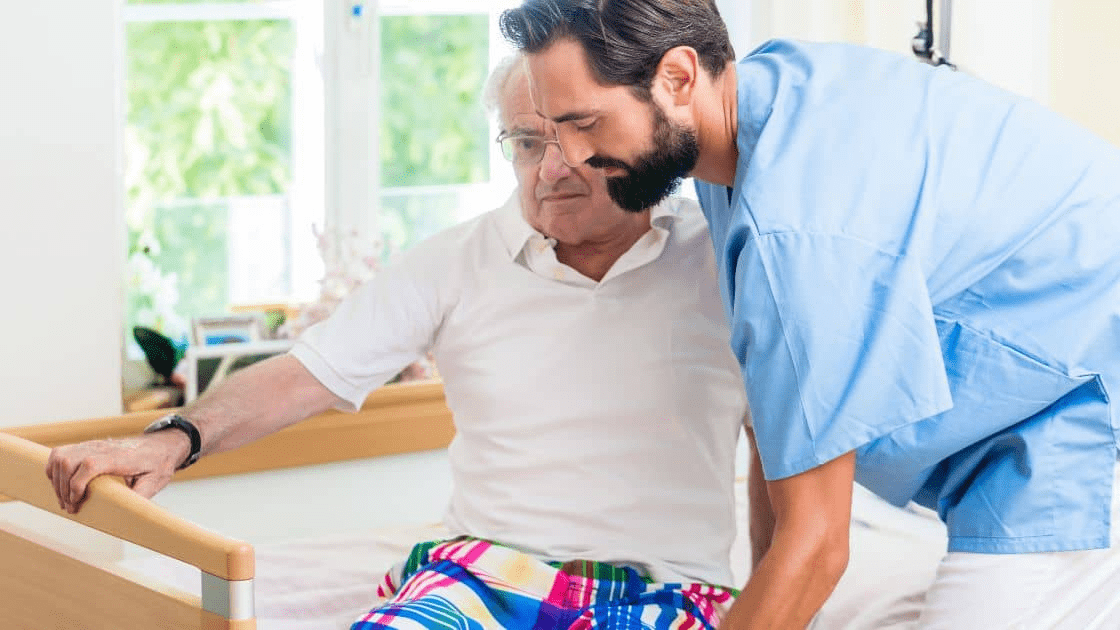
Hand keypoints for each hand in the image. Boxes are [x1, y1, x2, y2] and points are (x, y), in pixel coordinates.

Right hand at [45, 431, 188, 513]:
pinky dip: (54, 469)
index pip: (90, 465)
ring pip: (60, 457)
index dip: (77, 485)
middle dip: (63, 488)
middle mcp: (102, 448)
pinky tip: (62, 485)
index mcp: (120, 457)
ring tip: (65, 499)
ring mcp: (93, 445)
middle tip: (70, 508)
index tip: (77, 503)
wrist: (162, 445)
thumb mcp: (155, 483)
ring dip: (56, 480)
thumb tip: (126, 516)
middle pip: (68, 461)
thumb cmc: (158, 464)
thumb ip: (139, 497)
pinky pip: (60, 454)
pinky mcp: (87, 446)